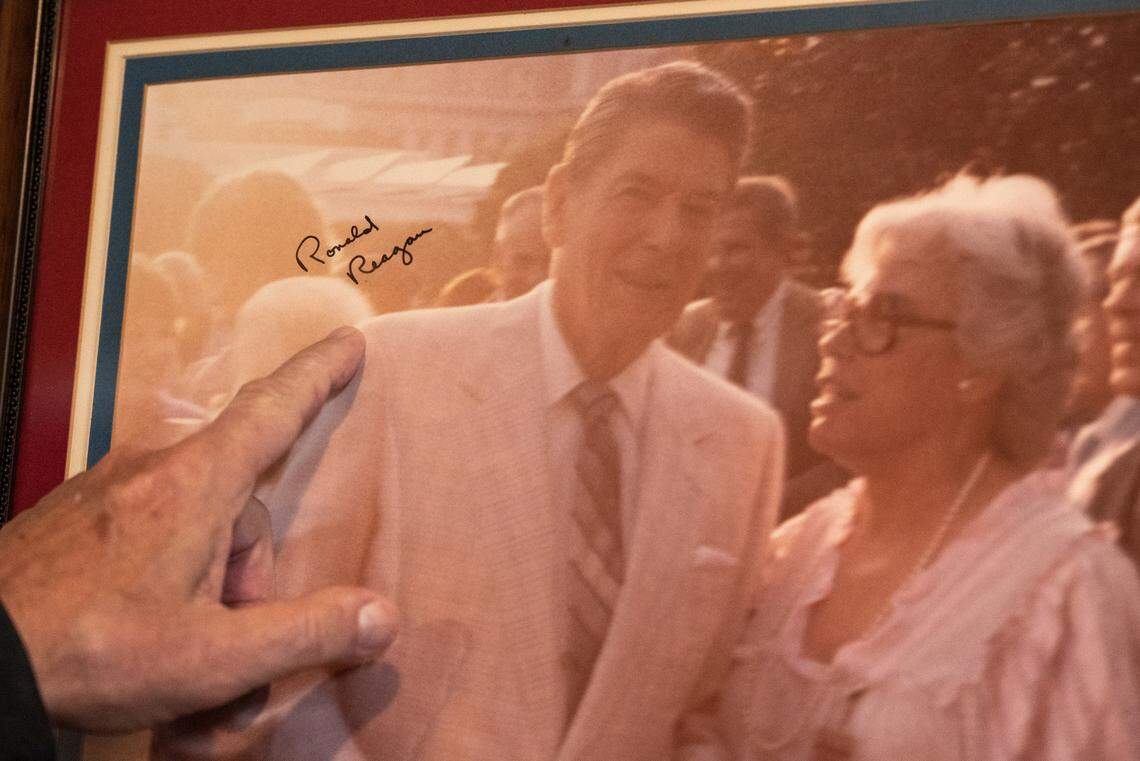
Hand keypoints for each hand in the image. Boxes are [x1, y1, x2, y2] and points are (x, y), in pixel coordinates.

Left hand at [0, 327, 397, 731]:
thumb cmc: (91, 650)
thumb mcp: (213, 658)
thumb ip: (306, 632)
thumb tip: (383, 615)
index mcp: (195, 483)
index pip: (273, 408)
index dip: (317, 375)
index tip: (349, 342)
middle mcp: (152, 466)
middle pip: (240, 499)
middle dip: (250, 568)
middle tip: (231, 637)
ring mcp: (109, 487)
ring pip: (195, 517)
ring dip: (208, 578)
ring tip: (183, 648)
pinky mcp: (77, 513)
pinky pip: (150, 526)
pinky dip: (167, 572)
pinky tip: (144, 628)